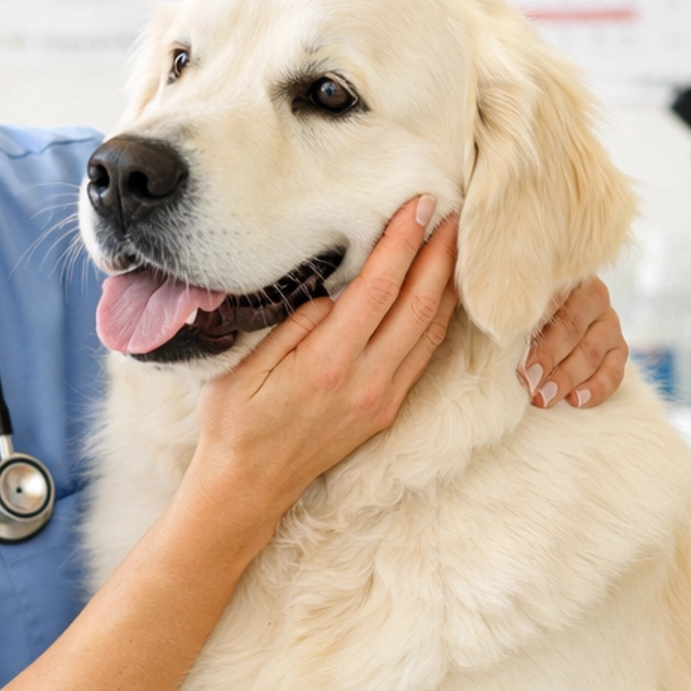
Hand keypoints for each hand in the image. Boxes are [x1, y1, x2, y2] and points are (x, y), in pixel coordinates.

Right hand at [193, 197, 458, 525]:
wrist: (250, 486)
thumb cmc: (236, 423)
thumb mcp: (244, 369)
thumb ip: (293, 327)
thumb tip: (334, 295)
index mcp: (328, 365)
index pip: (379, 290)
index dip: (403, 244)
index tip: (419, 205)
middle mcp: (366, 382)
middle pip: (419, 305)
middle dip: (439, 253)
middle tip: (453, 210)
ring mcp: (382, 399)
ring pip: (431, 330)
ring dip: (446, 282)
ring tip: (455, 241)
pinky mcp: (388, 409)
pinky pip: (424, 354)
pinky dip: (439, 316)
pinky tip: (441, 291)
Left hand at [520, 277, 626, 409]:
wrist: (551, 325)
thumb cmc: (522, 315)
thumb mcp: (513, 307)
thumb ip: (508, 314)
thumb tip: (496, 334)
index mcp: (564, 279)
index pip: (550, 302)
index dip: (533, 333)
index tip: (518, 362)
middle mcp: (593, 296)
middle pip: (572, 328)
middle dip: (549, 359)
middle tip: (529, 384)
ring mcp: (609, 322)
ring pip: (593, 351)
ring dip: (567, 378)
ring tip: (544, 398)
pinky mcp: (618, 348)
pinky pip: (614, 370)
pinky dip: (596, 388)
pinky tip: (575, 401)